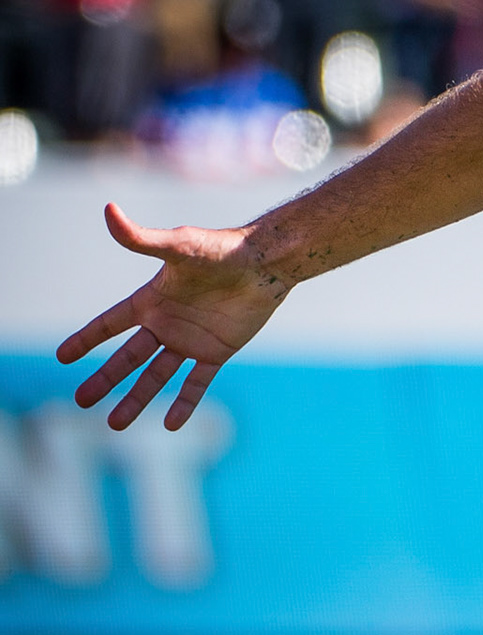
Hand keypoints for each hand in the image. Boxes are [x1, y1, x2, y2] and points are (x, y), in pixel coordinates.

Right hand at [56, 203, 288, 430]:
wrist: (267, 263)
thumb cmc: (222, 249)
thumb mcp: (178, 245)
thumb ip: (142, 238)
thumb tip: (109, 210)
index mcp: (152, 301)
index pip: (110, 324)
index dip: (86, 339)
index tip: (63, 357)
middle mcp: (167, 323)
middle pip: (128, 357)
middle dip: (105, 379)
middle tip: (80, 401)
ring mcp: (191, 339)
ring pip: (157, 376)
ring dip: (136, 398)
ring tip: (115, 424)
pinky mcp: (217, 351)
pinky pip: (197, 382)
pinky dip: (185, 402)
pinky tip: (170, 424)